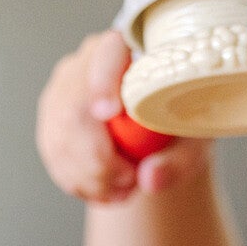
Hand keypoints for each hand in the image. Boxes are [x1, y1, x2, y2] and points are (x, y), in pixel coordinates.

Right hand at [35, 29, 210, 203]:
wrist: (160, 130)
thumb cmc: (182, 123)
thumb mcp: (194, 140)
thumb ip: (180, 159)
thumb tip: (150, 179)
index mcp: (127, 53)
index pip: (107, 55)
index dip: (102, 82)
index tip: (108, 112)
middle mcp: (86, 64)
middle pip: (74, 108)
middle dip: (99, 158)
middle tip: (131, 182)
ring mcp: (62, 91)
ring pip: (60, 138)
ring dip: (91, 177)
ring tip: (125, 191)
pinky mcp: (51, 119)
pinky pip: (54, 156)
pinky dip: (79, 183)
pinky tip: (106, 192)